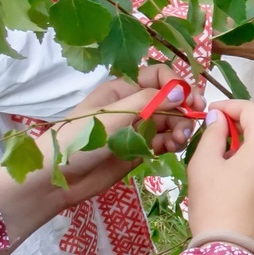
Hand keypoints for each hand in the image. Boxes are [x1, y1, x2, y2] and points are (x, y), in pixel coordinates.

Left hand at [0, 70, 205, 251]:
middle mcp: (132, 106)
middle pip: (169, 99)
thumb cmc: (79, 140)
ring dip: (181, 127)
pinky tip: (173, 148)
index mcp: (122, 89)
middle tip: (196, 120)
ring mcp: (136, 129)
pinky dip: (174, 143)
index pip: (158, 76)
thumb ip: (148, 102)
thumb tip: (181, 89)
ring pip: (170, 121)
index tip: (191, 98)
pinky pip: (165, 141)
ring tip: (180, 140)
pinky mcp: (139, 150)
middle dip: (184, 108)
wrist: (57, 178)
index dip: (177, 84)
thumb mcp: (113, 116)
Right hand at [186, 99, 253, 246]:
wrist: (232, 248)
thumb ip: (212, 134)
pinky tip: (242, 164)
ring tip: (230, 143)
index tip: (212, 111)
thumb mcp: (204, 164)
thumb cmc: (214, 203)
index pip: (252, 110)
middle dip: (246, 116)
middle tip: (222, 123)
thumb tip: (218, 118)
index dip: (230, 105)